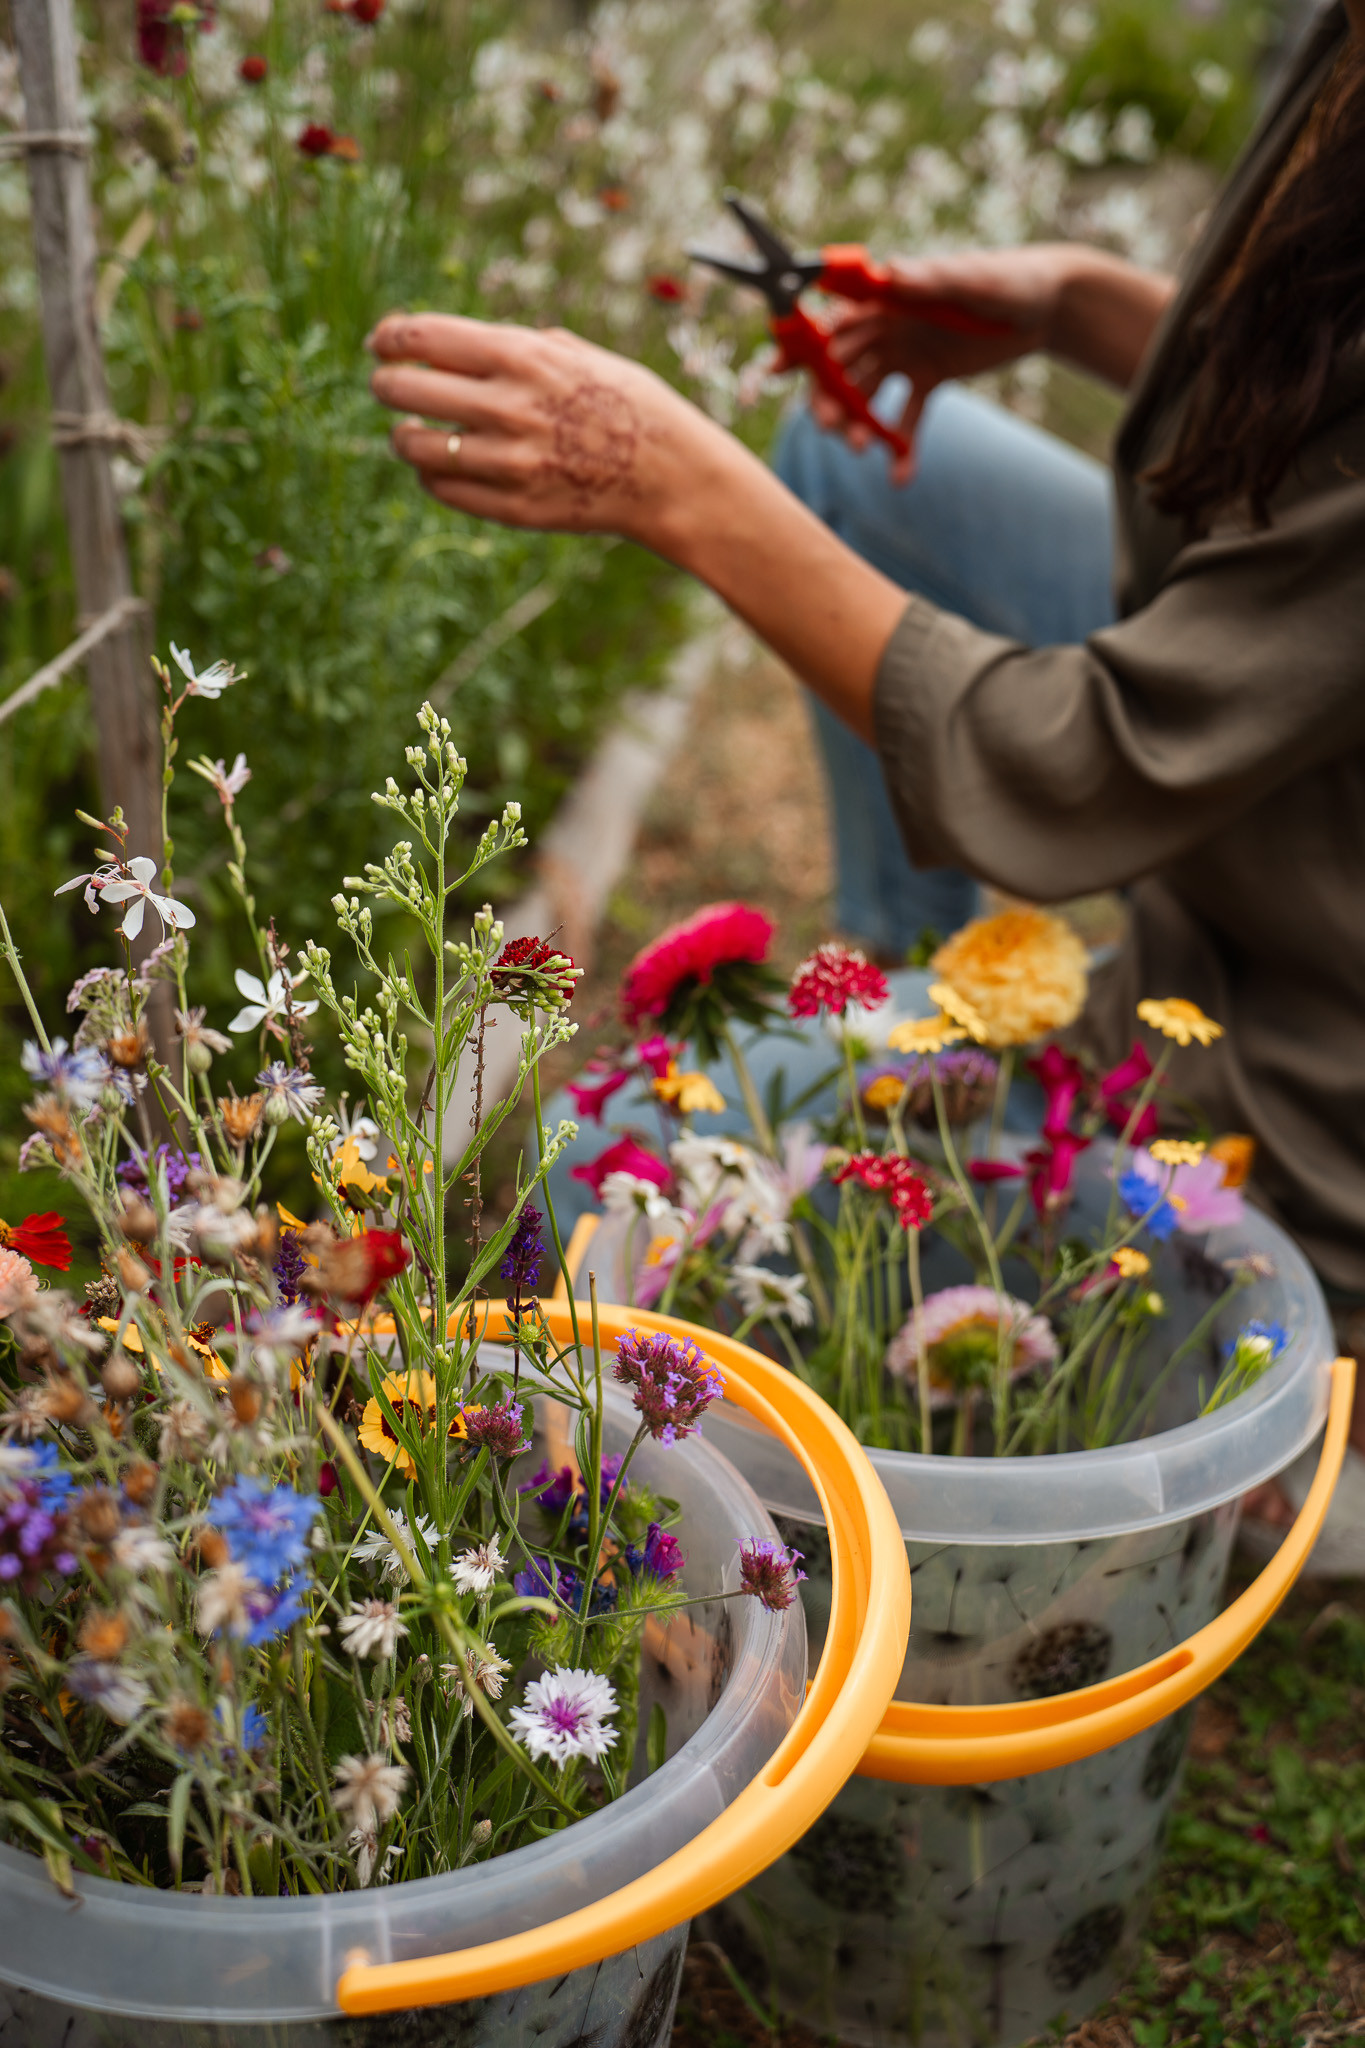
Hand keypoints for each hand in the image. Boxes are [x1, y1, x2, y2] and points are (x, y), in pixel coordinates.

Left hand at [368, 312, 721, 547]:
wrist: (670, 474)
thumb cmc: (625, 403)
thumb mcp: (576, 353)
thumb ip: (514, 345)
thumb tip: (450, 344)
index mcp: (522, 356)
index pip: (422, 337)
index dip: (388, 338)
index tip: (381, 343)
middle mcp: (508, 406)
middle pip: (404, 390)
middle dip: (386, 384)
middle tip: (387, 386)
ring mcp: (509, 462)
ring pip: (414, 446)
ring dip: (404, 436)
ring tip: (410, 432)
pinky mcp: (513, 507)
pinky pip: (442, 489)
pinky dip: (432, 476)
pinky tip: (443, 466)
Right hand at [811, 244, 1081, 479]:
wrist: (1048, 306)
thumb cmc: (1010, 279)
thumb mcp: (972, 279)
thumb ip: (930, 280)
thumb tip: (889, 272)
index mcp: (889, 298)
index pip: (836, 320)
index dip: (804, 344)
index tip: (779, 369)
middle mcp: (890, 327)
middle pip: (843, 366)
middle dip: (830, 397)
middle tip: (829, 427)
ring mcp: (907, 356)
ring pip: (868, 396)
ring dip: (858, 424)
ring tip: (860, 449)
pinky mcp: (929, 379)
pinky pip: (908, 418)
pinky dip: (902, 448)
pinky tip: (900, 477)